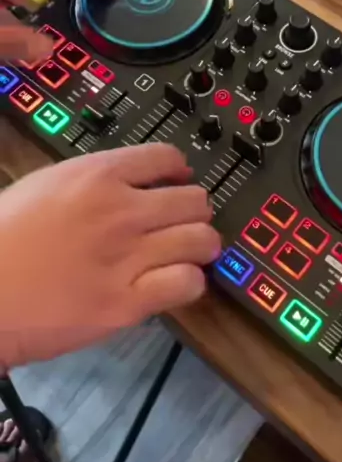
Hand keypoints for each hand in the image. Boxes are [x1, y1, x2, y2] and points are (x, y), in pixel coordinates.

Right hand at [0, 144, 219, 367]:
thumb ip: (94, 180)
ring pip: (201, 240)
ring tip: (189, 253)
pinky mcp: (126, 303)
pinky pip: (186, 284)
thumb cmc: (3, 236)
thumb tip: (130, 182)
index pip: (168, 158)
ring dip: (200, 246)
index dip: (179, 171)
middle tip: (184, 223)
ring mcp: (128, 258)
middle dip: (194, 210)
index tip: (178, 182)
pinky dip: (189, 282)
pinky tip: (175, 283)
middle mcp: (122, 211)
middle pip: (194, 200)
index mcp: (98, 175)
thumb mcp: (45, 184)